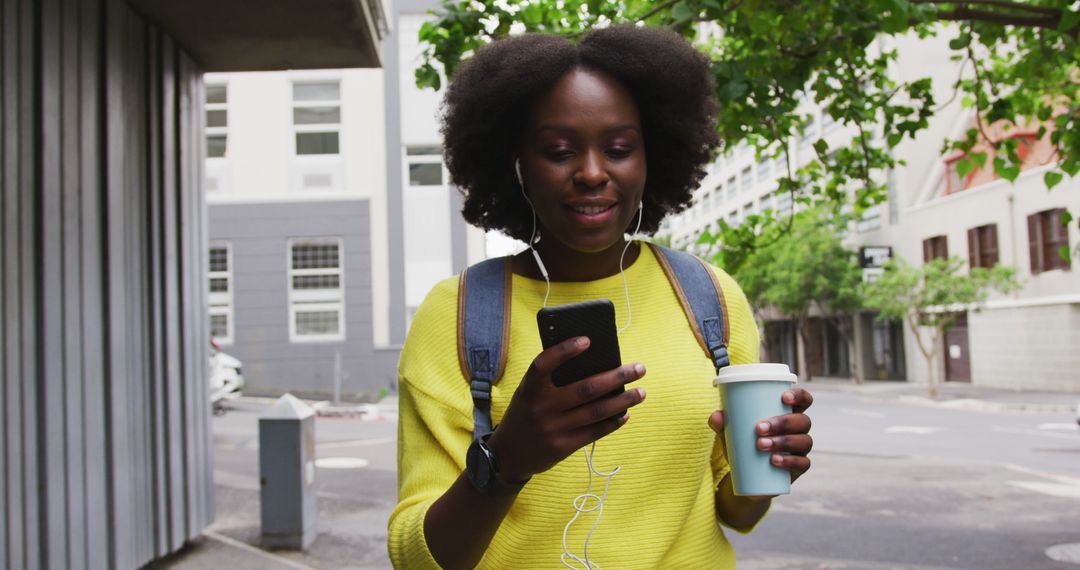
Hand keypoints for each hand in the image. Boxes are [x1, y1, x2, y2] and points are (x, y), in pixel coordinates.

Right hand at [486, 336, 646, 481]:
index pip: (544, 364)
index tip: (588, 340)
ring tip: (641, 393)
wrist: (507, 455)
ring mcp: (552, 429)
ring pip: (597, 411)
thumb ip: (551, 381)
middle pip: (586, 389)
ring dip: (623, 401)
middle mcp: (540, 408)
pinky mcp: (562, 447)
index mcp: (529, 389)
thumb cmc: (526, 414)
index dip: (564, 350)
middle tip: (639, 368)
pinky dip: (613, 422)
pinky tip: (625, 413)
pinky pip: (594, 432)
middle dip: (617, 377)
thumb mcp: (528, 394)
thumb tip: (596, 365)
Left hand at [708, 387, 813, 485]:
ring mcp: (801, 449)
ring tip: (760, 445)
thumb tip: (716, 416)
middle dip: (782, 423)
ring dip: (783, 442)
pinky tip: (774, 461)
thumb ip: (722, 423)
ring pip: (803, 441)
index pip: (803, 400)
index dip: (799, 396)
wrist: (745, 474)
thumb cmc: (743, 443)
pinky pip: (803, 463)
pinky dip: (789, 462)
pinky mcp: (799, 467)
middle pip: (802, 421)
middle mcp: (799, 430)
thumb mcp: (731, 432)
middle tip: (758, 428)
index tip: (783, 397)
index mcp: (788, 413)